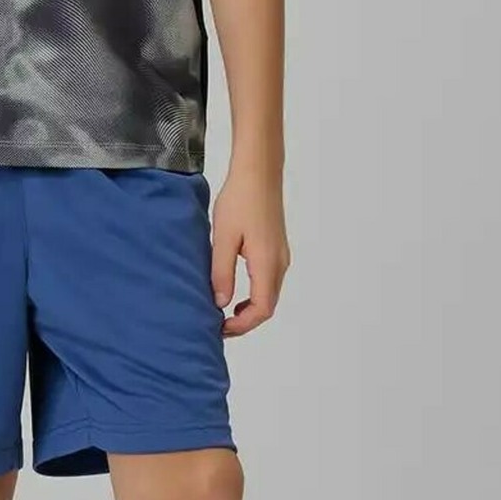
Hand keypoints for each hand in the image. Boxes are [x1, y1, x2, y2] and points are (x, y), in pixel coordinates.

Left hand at [210, 164, 289, 336]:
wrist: (259, 172)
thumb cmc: (240, 200)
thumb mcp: (223, 238)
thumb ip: (221, 273)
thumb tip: (221, 304)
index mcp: (267, 263)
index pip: (262, 309)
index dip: (242, 325)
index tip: (220, 328)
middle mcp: (280, 263)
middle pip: (268, 305)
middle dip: (245, 320)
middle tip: (219, 324)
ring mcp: (281, 255)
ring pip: (269, 294)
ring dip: (250, 307)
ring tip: (223, 310)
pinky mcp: (277, 248)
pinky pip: (269, 280)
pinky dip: (254, 293)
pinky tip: (235, 290)